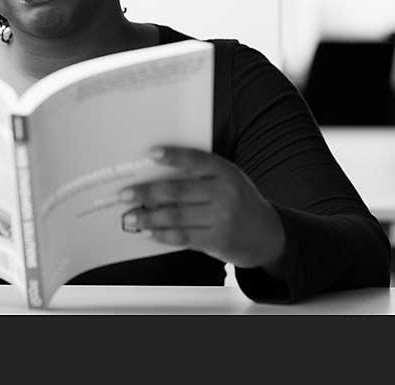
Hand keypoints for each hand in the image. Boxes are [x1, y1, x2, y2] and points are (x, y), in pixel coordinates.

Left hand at [119, 147, 285, 269]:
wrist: (269, 235)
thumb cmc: (240, 201)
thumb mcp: (229, 180)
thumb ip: (201, 176)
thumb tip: (156, 176)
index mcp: (226, 171)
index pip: (196, 160)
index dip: (173, 156)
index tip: (151, 153)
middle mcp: (225, 193)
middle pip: (178, 190)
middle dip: (147, 192)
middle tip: (125, 194)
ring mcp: (222, 218)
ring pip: (176, 216)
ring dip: (148, 217)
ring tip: (130, 217)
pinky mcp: (218, 240)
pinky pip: (183, 237)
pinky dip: (162, 234)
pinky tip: (148, 232)